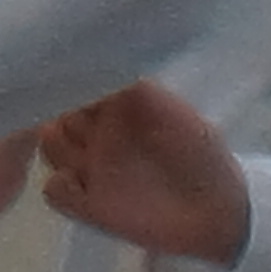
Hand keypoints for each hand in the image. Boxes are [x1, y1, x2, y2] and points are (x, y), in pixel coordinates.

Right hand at [31, 83, 247, 266]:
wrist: (220, 210)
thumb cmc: (199, 154)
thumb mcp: (170, 110)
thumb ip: (131, 86)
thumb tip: (91, 61)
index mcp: (116, 108)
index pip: (74, 86)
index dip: (66, 82)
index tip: (62, 80)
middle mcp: (98, 135)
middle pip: (54, 115)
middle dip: (55, 112)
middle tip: (74, 119)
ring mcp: (92, 170)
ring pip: (50, 147)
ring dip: (56, 146)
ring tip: (78, 152)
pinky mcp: (90, 206)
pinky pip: (54, 191)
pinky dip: (61, 185)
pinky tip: (83, 185)